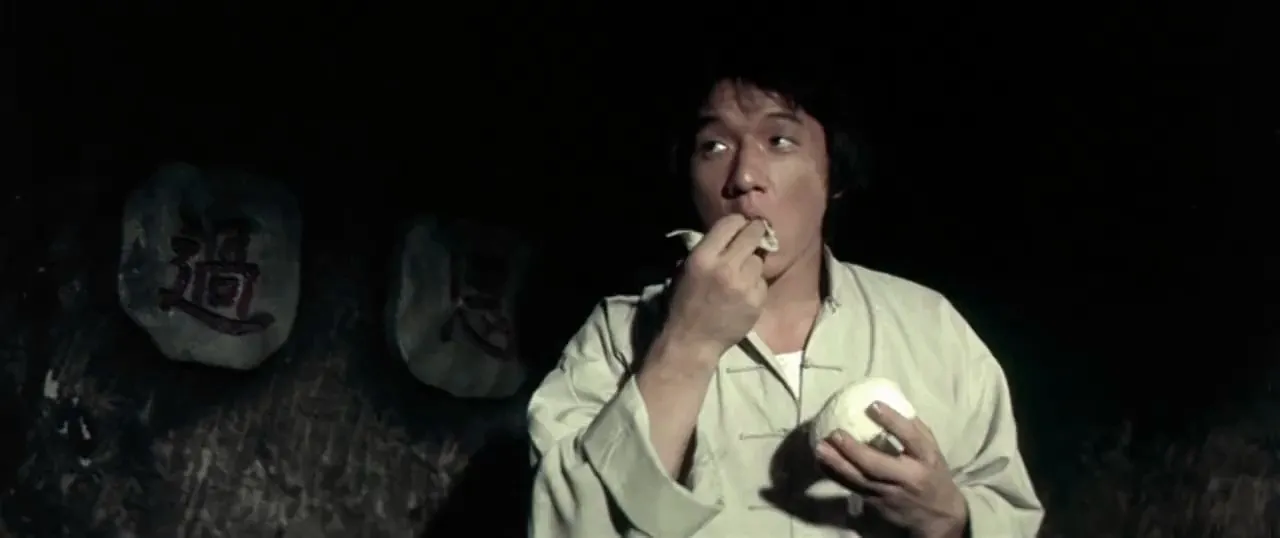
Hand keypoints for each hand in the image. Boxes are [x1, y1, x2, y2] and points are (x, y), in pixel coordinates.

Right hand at [662, 214, 769, 359]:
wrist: (692, 341)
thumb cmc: (684, 303)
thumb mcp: (686, 268)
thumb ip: (709, 248)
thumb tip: (732, 231)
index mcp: (704, 256)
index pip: (732, 222)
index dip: (738, 223)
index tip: (740, 228)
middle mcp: (726, 267)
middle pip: (753, 234)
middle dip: (754, 234)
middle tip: (752, 239)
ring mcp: (744, 285)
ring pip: (759, 260)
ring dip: (753, 264)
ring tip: (741, 276)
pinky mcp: (756, 301)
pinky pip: (763, 282)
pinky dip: (756, 286)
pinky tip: (743, 294)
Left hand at [816, 402, 967, 537]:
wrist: (939, 517)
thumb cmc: (933, 475)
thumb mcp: (932, 452)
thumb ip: (914, 430)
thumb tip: (890, 402)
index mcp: (925, 460)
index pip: (911, 438)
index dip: (892, 421)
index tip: (872, 405)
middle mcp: (907, 478)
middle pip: (877, 465)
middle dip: (854, 450)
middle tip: (834, 433)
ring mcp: (889, 493)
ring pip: (859, 480)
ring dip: (837, 464)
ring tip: (820, 447)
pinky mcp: (877, 504)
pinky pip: (852, 488)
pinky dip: (835, 475)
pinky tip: (821, 463)